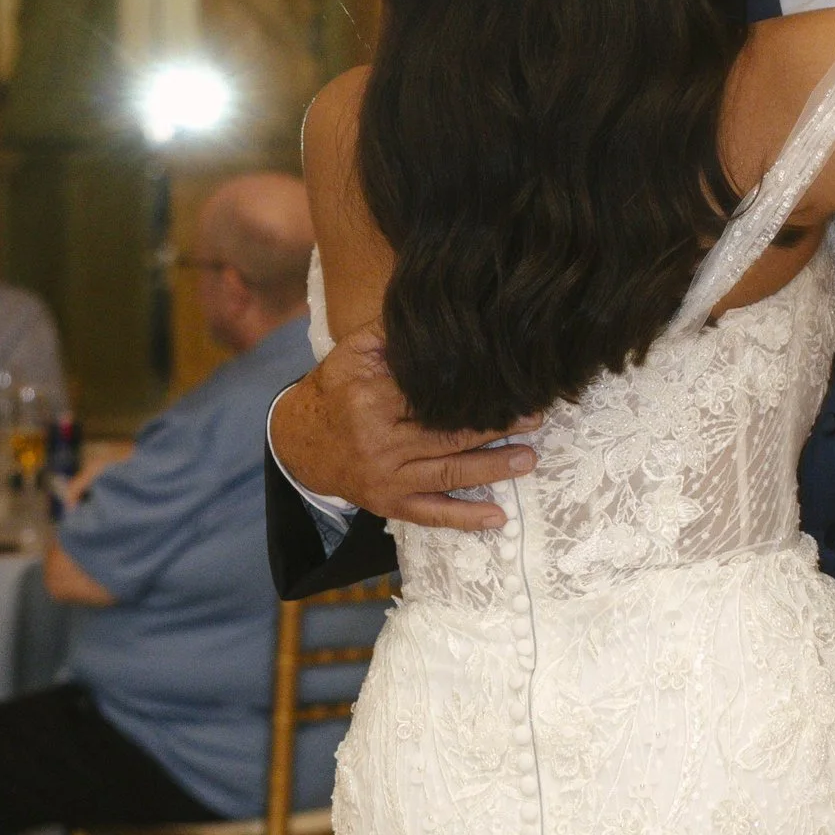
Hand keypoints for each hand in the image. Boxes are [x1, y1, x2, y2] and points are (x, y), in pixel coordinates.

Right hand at [275, 330, 537, 534]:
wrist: (300, 442)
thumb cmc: (335, 390)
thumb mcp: (352, 353)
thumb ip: (391, 334)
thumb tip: (436, 316)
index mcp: (372, 400)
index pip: (432, 395)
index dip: (473, 390)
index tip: (507, 382)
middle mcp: (380, 442)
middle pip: (448, 435)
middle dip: (495, 427)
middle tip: (533, 417)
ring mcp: (386, 477)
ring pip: (447, 473)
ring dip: (492, 467)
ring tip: (528, 458)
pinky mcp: (389, 504)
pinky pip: (431, 514)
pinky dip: (465, 518)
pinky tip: (498, 517)